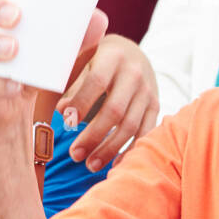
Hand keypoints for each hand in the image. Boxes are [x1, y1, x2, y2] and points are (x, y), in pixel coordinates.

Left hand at [56, 35, 159, 172]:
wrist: (134, 53)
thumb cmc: (101, 60)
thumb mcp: (87, 61)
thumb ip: (76, 85)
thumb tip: (63, 111)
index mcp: (113, 57)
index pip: (97, 81)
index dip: (82, 102)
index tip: (66, 122)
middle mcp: (134, 74)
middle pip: (114, 110)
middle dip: (93, 135)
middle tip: (75, 155)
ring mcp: (147, 92)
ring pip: (130, 125)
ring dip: (109, 149)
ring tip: (90, 165)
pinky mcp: (155, 105)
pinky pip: (145, 132)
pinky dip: (130, 150)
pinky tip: (115, 164)